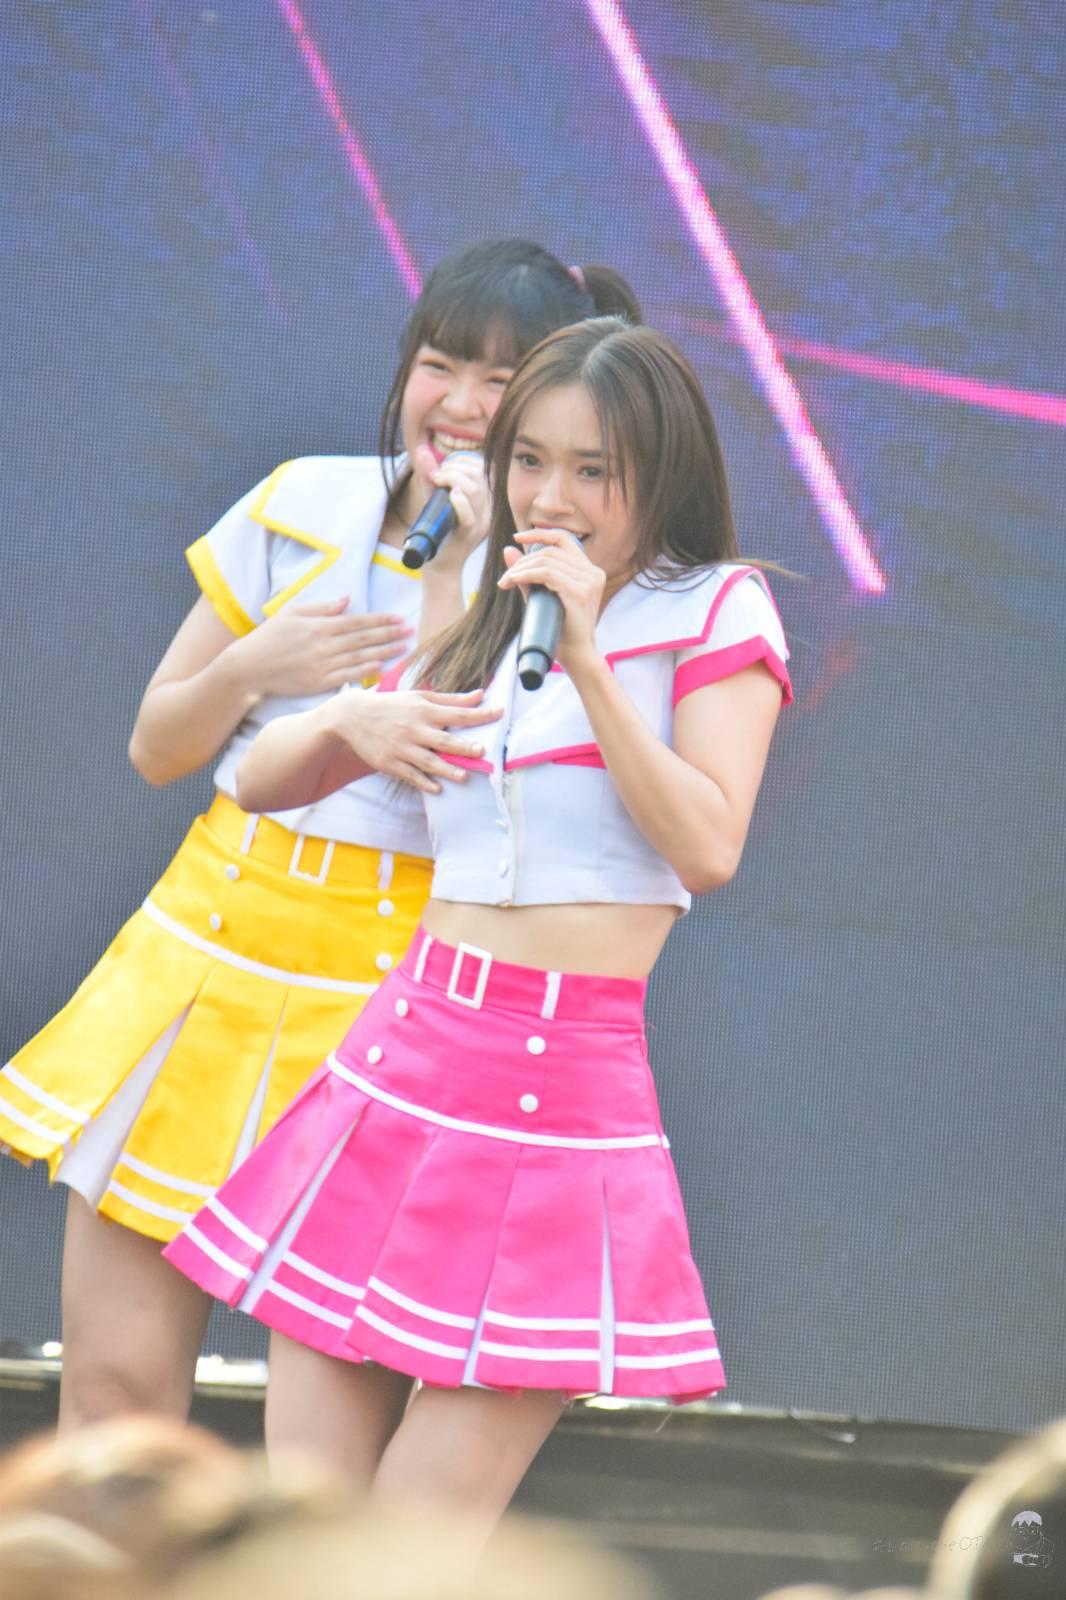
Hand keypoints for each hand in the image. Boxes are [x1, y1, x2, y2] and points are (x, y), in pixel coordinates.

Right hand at [231, 597, 412, 697]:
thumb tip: (347, 600)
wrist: (250, 667)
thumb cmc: (269, 638)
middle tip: (410, 631)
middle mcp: (325, 644)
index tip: (399, 618)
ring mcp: (323, 665)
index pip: (358, 621)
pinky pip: (348, 676)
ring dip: (385, 651)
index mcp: (320, 626)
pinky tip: (382, 667)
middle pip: (364, 638)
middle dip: (390, 634)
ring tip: (404, 647)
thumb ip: (322, 608)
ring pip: (361, 657)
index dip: (381, 620)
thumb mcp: (292, 613)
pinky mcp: (319, 683)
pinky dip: (366, 671)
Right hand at [330, 686, 502, 793]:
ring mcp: (401, 748)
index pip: (457, 713)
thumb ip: (451, 699)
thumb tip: (480, 695)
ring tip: (463, 777)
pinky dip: (423, 782)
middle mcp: (414, 729)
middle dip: (462, 746)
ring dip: (446, 770)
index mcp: (424, 710)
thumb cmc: (392, 704)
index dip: (480, 714)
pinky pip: (409, 775)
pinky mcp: (389, 763)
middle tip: (481, 751)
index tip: (500, 712)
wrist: (352, 715)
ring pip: (427, 761)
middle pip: (443, 740)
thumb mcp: (419, 696)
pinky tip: (437, 788)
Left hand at [413, 444, 490, 573]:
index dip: (463, 460)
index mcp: (484, 498)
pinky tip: (448, 494)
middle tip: (437, 476)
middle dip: (455, 468)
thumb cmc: (437, 531)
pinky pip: (469, 515)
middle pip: (480, 476)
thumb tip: (422, 450)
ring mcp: (481, 523)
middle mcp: (487, 509)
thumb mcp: (434, 499)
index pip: (483, 468)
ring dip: (453, 479)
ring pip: (475, 491)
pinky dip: (457, 500)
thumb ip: (430, 475)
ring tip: (438, 482)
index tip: (444, 467)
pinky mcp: (470, 535)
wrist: (438, 565)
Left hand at [497, 528, 605, 670]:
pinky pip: (547, 574)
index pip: (564, 539)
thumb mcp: (542, 596)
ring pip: (546, 561)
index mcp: (590, 571)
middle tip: (506, 577)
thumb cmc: (560, 629)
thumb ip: (527, 573)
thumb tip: (508, 549)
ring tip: (507, 581)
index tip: (517, 537)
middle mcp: (593, 572)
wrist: (576, 655)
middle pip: (550, 551)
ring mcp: (588, 581)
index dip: (540, 534)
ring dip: (521, 569)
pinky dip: (527, 575)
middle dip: (523, 561)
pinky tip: (514, 580)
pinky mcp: (580, 592)